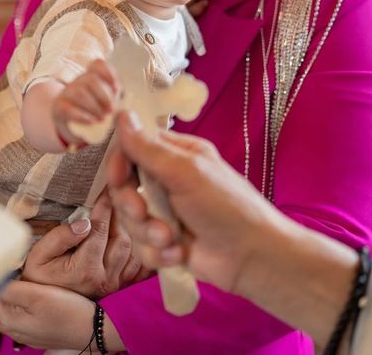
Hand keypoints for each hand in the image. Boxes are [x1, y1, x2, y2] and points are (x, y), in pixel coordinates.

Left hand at [0, 281, 94, 350]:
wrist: (94, 329)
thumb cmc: (68, 312)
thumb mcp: (37, 296)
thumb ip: (9, 289)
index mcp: (8, 320)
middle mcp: (12, 329)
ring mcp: (24, 331)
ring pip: (4, 309)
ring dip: (5, 292)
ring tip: (11, 274)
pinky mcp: (36, 330)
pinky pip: (18, 313)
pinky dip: (17, 300)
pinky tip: (26, 289)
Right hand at [23, 194, 148, 297]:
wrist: (44, 307)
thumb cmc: (39, 276)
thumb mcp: (39, 255)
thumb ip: (60, 237)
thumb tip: (84, 223)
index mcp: (84, 269)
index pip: (99, 229)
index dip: (104, 206)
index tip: (107, 188)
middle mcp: (104, 278)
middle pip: (121, 238)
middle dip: (120, 214)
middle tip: (119, 193)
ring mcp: (115, 285)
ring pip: (133, 250)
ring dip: (131, 229)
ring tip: (126, 209)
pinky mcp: (121, 288)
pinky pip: (139, 267)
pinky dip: (141, 249)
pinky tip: (138, 233)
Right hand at [51, 60, 118, 145]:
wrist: (74, 129)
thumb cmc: (96, 114)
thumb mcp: (109, 106)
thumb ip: (118, 103)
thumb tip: (128, 110)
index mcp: (92, 77)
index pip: (98, 65)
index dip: (109, 73)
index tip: (118, 88)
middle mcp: (78, 81)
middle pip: (91, 79)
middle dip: (104, 95)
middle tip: (111, 110)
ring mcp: (67, 93)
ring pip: (79, 92)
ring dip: (94, 106)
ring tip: (102, 119)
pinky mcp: (58, 108)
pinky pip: (67, 108)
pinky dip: (81, 116)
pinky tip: (91, 122)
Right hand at [108, 112, 370, 346]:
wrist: (252, 258)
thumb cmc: (225, 206)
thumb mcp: (186, 172)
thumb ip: (149, 148)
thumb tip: (121, 113)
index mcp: (176, 155)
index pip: (132, 148)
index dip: (119, 164)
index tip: (119, 178)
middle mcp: (167, 181)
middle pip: (125, 187)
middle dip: (132, 204)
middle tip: (143, 213)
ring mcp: (165, 213)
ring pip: (131, 220)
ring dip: (148, 232)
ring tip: (171, 240)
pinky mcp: (165, 242)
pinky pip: (141, 245)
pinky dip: (157, 252)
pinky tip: (178, 254)